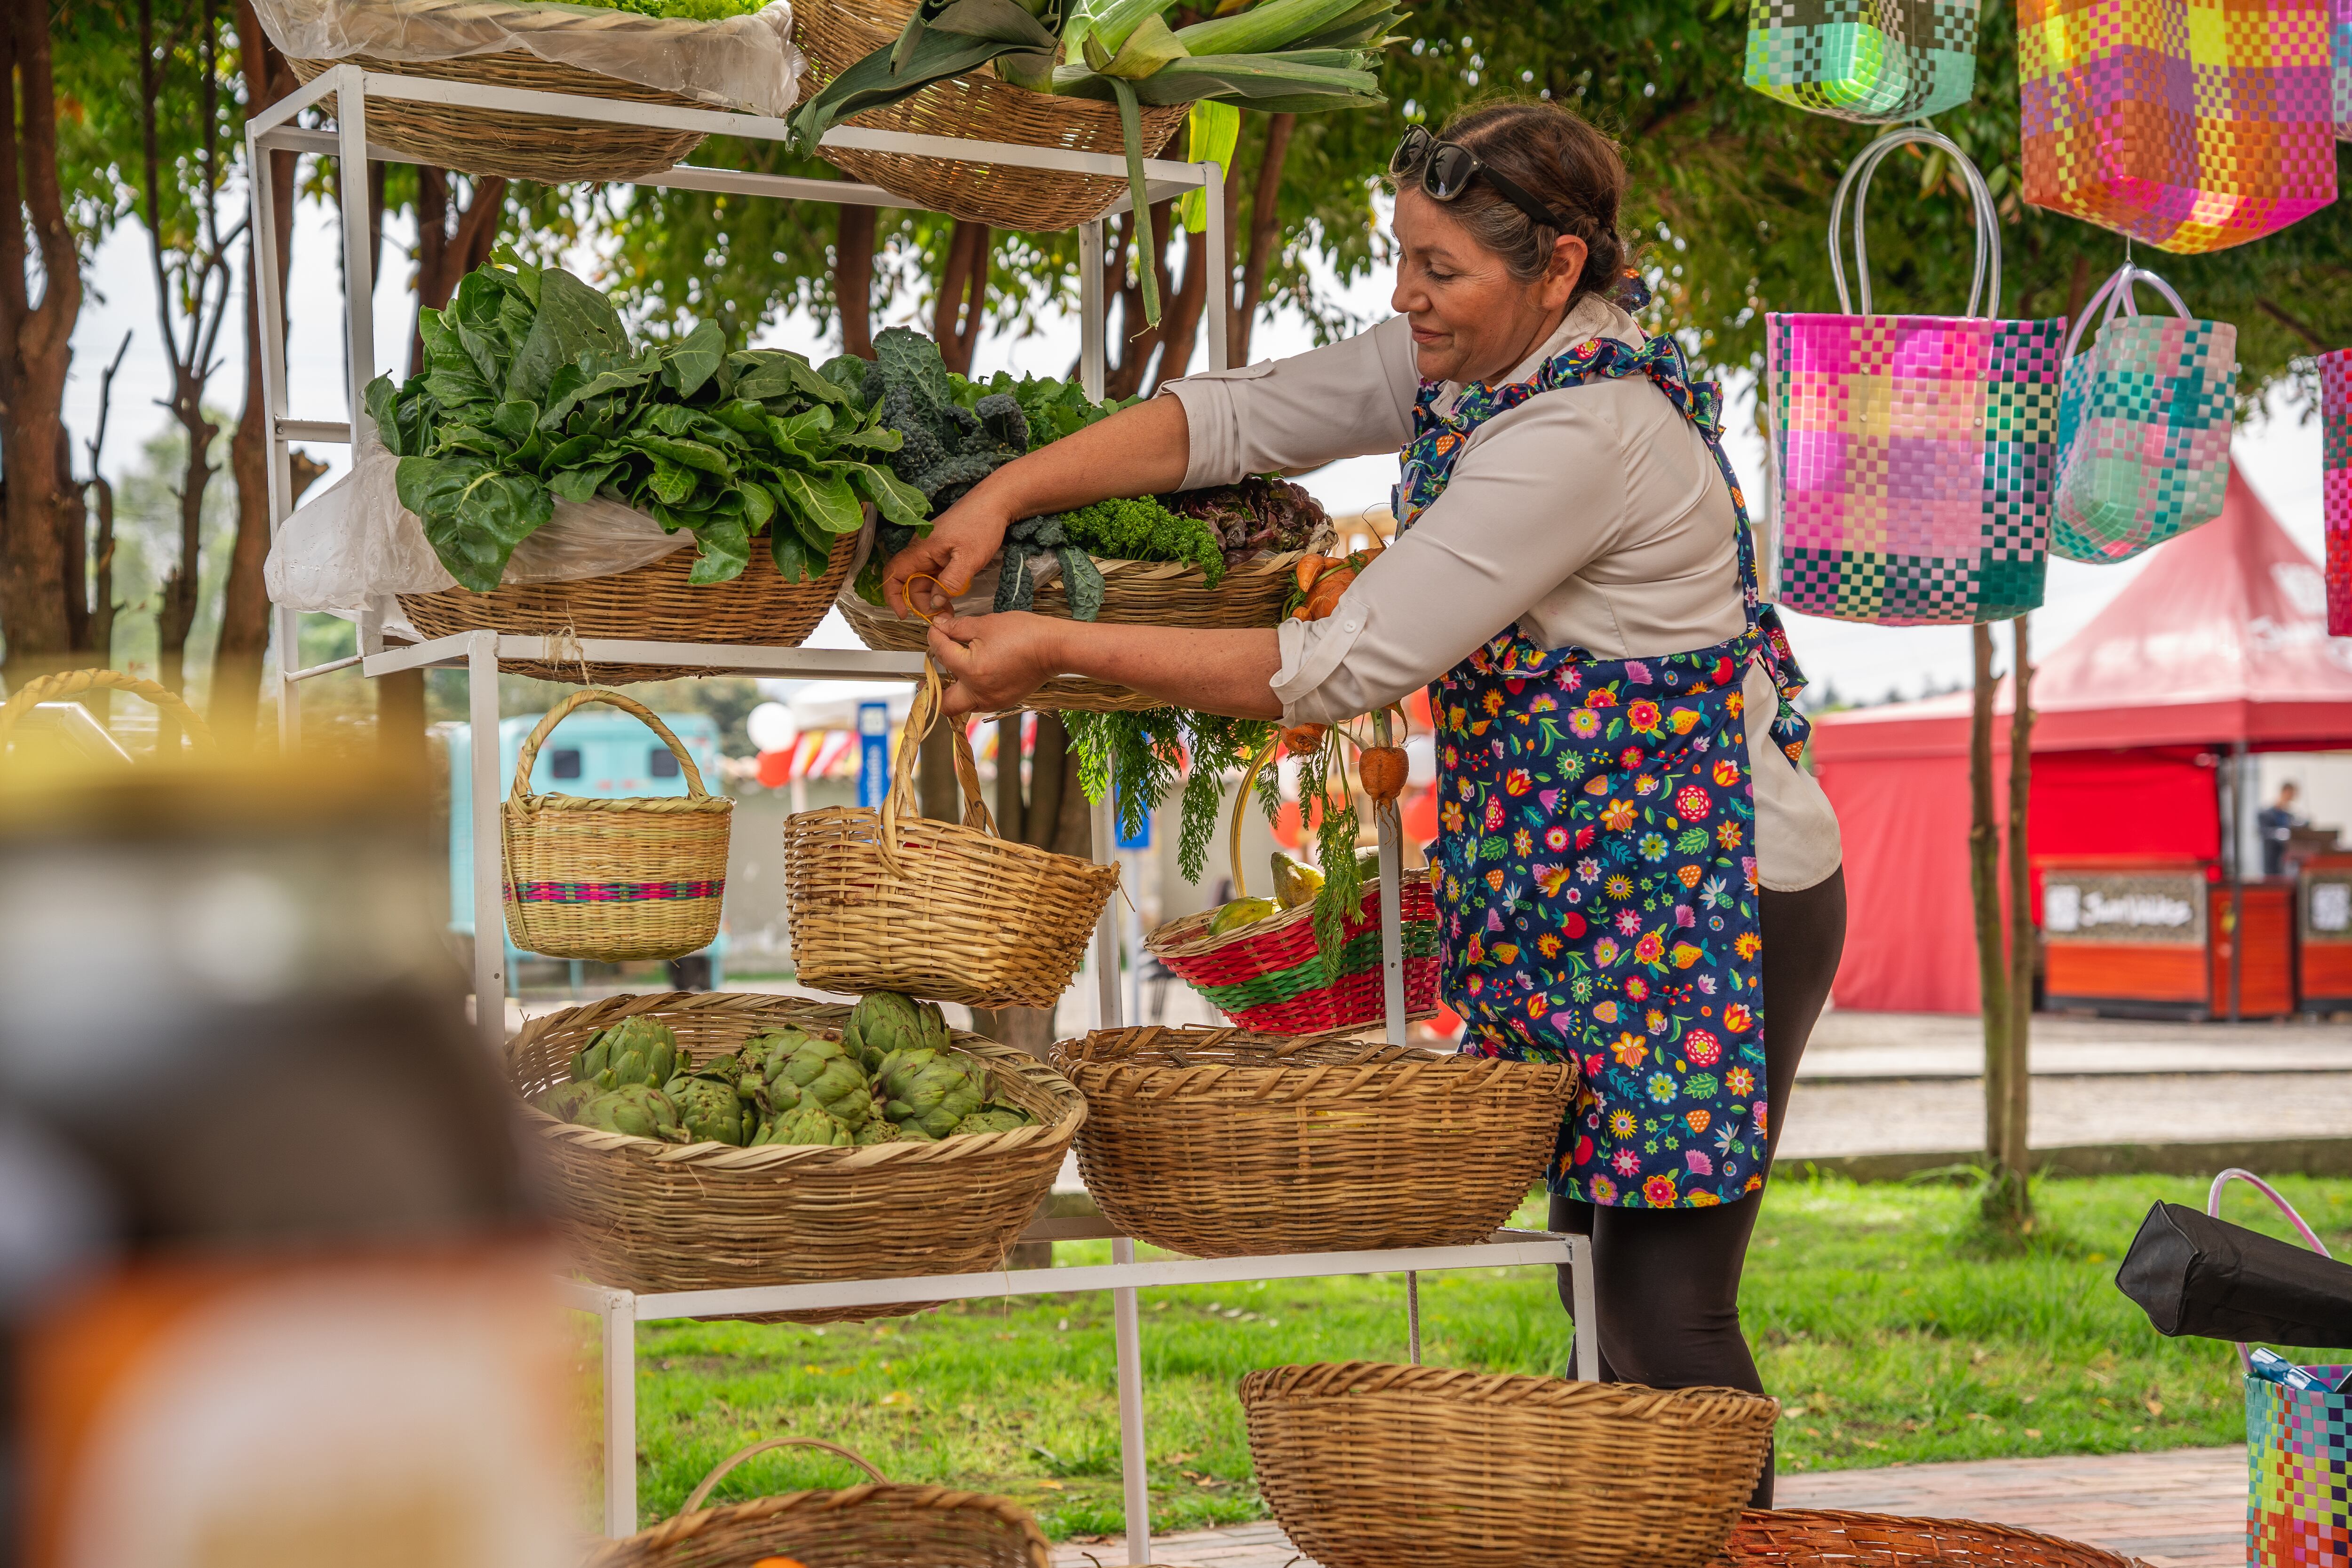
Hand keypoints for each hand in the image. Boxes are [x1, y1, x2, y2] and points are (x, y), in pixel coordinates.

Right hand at [883, 490, 1015, 618]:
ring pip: (924, 580)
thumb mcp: (969, 559)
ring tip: (950, 610)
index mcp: (920, 549)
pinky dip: (941, 588)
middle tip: (942, 616)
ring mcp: (932, 551)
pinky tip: (953, 596)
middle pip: (910, 582)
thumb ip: (950, 583)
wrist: (995, 504)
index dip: (892, 596)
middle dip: (922, 603)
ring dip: (933, 598)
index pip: (893, 574)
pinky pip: (935, 574)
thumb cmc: (981, 526)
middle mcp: (921, 550)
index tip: (904, 615)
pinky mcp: (943, 552)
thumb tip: (935, 603)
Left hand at [928, 612, 1064, 717]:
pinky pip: (979, 702)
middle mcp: (979, 693)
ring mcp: (993, 701)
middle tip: (930, 676)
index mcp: (971, 671)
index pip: (941, 654)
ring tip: (955, 672)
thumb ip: (957, 628)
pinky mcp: (1004, 701)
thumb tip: (939, 626)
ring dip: (954, 691)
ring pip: (962, 705)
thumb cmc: (1024, 633)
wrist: (1055, 648)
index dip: (934, 637)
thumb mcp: (986, 624)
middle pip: (944, 703)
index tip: (935, 629)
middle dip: (934, 690)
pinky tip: (976, 674)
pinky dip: (972, 691)